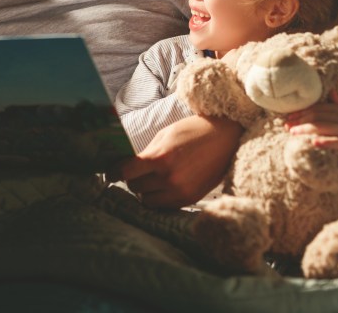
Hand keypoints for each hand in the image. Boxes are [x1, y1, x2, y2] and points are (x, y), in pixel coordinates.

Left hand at [110, 115, 242, 208]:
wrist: (226, 137)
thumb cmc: (193, 131)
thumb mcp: (165, 135)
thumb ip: (146, 153)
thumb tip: (126, 166)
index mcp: (161, 158)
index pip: (126, 173)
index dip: (115, 172)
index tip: (111, 172)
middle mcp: (170, 178)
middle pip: (136, 188)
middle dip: (132, 180)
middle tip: (136, 172)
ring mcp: (181, 191)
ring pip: (148, 201)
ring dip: (145, 191)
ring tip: (152, 179)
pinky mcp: (190, 199)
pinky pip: (164, 206)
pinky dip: (160, 198)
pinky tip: (164, 185)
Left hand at [285, 90, 337, 194]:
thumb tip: (331, 90)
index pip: (319, 108)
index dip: (302, 112)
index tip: (289, 117)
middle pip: (319, 116)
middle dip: (301, 120)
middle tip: (287, 126)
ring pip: (324, 127)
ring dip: (307, 129)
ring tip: (294, 133)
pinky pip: (337, 142)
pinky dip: (325, 142)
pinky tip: (314, 143)